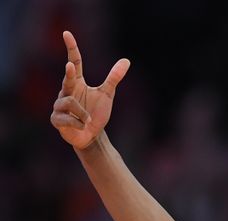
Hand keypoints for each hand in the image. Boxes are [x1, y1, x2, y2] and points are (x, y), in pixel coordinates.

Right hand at [50, 30, 129, 149]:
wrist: (91, 135)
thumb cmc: (96, 113)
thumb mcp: (107, 94)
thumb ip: (114, 77)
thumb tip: (126, 60)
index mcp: (77, 83)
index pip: (74, 62)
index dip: (71, 48)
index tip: (67, 33)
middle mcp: (66, 91)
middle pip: (67, 78)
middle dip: (69, 74)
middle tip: (70, 66)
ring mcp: (59, 105)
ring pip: (69, 102)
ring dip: (82, 113)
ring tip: (87, 120)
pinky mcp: (56, 119)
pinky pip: (67, 118)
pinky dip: (78, 122)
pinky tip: (81, 126)